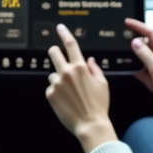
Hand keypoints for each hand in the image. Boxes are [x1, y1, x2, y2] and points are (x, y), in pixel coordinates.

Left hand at [45, 23, 116, 152]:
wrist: (90, 124)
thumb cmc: (99, 104)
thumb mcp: (102, 83)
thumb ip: (94, 69)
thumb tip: (89, 60)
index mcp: (80, 67)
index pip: (70, 45)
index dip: (64, 34)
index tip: (59, 28)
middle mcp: (66, 72)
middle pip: (53, 53)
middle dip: (54, 52)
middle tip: (57, 55)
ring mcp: (56, 83)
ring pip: (53, 74)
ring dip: (59, 78)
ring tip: (70, 92)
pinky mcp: (50, 94)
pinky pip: (51, 88)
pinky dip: (56, 91)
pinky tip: (65, 100)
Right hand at [125, 17, 152, 105]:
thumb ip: (145, 55)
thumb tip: (134, 42)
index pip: (150, 33)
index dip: (139, 26)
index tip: (127, 22)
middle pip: (145, 46)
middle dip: (136, 51)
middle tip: (125, 51)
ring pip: (143, 60)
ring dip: (140, 67)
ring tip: (146, 77)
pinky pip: (145, 71)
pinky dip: (144, 76)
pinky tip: (147, 83)